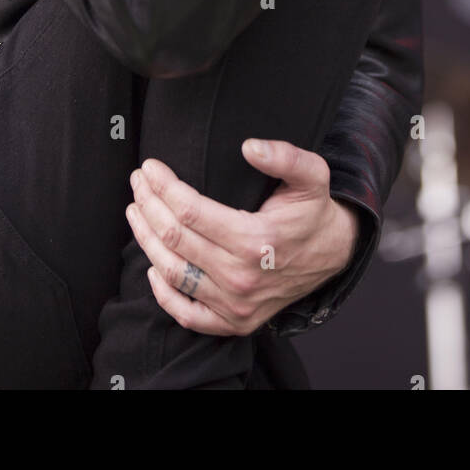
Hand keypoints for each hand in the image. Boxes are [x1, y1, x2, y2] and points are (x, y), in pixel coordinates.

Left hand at [125, 139, 361, 335]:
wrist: (333, 254)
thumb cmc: (313, 211)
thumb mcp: (312, 175)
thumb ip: (285, 157)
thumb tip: (249, 147)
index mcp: (256, 240)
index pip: (190, 212)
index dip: (164, 187)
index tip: (150, 167)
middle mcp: (241, 277)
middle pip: (175, 239)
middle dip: (149, 204)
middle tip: (138, 182)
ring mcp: (235, 305)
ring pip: (173, 272)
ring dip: (146, 240)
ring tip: (136, 211)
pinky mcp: (234, 322)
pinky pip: (187, 314)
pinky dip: (164, 294)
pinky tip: (152, 268)